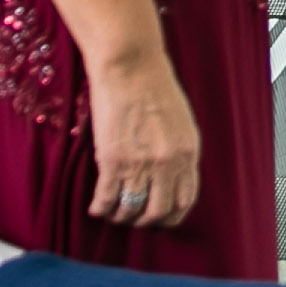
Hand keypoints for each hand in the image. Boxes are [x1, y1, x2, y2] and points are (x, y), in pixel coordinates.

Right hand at [82, 48, 201, 234]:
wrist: (130, 64)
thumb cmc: (154, 85)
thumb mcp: (181, 121)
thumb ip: (179, 150)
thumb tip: (172, 176)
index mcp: (188, 153)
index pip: (185, 201)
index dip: (171, 216)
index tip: (160, 217)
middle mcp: (168, 163)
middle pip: (159, 212)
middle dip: (145, 221)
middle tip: (134, 219)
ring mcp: (140, 164)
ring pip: (132, 210)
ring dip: (121, 217)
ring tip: (113, 213)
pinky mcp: (113, 160)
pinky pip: (107, 199)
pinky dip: (101, 209)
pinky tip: (97, 208)